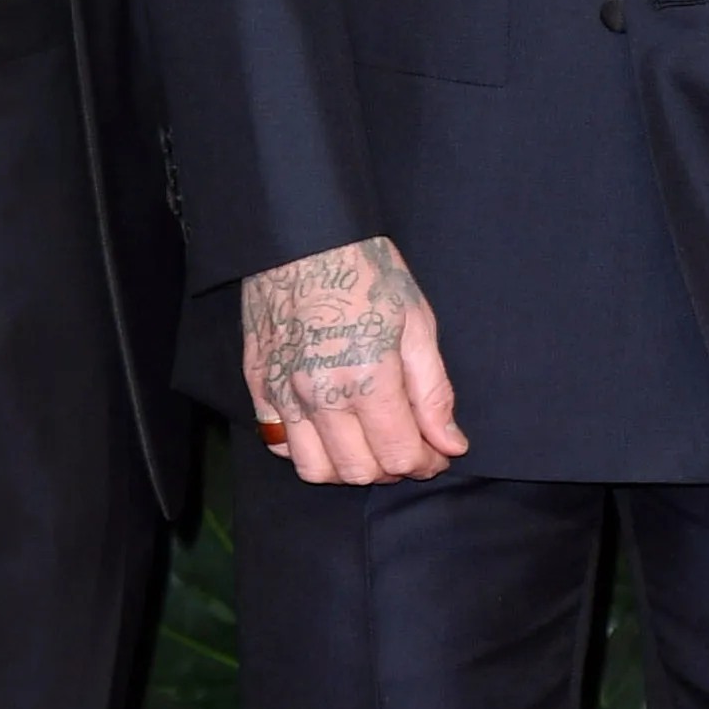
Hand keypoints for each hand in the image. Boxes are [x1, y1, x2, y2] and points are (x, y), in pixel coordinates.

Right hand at [243, 235, 466, 484]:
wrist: (303, 237)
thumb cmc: (367, 272)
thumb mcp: (417, 324)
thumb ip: (433, 393)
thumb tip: (450, 444)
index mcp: (367, 378)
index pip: (399, 456)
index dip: (425, 463)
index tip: (436, 453)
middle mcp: (320, 395)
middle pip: (360, 471)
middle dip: (392, 468)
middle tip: (408, 445)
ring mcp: (283, 393)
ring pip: (316, 470)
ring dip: (349, 467)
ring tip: (369, 442)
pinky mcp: (259, 385)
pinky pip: (279, 444)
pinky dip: (308, 450)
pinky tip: (330, 428)